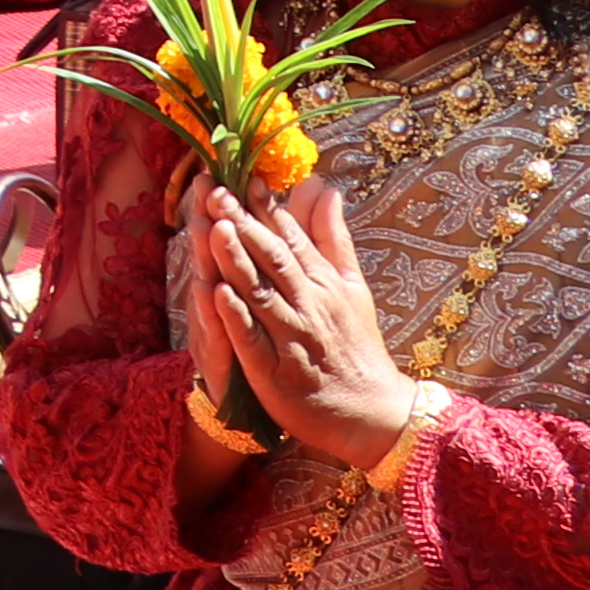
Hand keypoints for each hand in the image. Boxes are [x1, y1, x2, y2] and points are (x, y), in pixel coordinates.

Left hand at [189, 173, 419, 469]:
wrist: (374, 413)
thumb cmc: (356, 346)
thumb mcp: (352, 287)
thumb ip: (333, 237)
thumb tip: (326, 187)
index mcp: (323, 283)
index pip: (291, 237)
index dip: (265, 207)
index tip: (241, 176)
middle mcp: (310, 306)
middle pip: (274, 260)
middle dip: (244, 225)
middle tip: (216, 190)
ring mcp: (293, 339)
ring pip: (262, 295)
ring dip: (238, 263)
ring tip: (215, 229)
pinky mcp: (277, 373)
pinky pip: (254, 342)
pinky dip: (237, 318)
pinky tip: (216, 294)